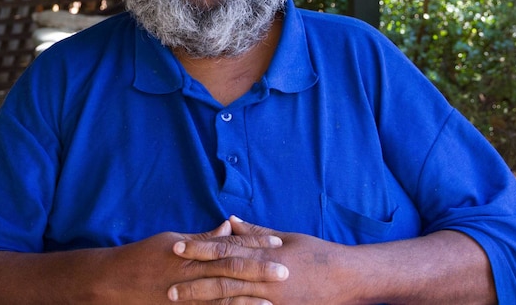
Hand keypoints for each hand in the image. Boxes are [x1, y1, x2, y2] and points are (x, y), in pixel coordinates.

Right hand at [100, 219, 287, 304]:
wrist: (115, 282)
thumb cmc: (144, 256)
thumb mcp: (173, 239)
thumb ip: (203, 237)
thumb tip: (229, 226)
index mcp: (191, 253)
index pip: (228, 247)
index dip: (253, 245)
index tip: (276, 244)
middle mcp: (191, 273)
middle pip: (231, 271)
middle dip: (259, 271)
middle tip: (286, 271)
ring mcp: (187, 296)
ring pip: (223, 297)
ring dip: (249, 298)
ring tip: (273, 300)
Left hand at [170, 216, 351, 303]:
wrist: (347, 279)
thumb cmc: (316, 254)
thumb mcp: (285, 237)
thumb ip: (254, 232)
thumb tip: (228, 220)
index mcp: (264, 254)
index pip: (225, 249)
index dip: (199, 248)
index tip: (177, 247)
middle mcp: (265, 277)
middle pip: (223, 279)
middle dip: (194, 283)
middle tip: (169, 286)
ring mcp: (272, 299)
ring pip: (232, 301)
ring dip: (205, 303)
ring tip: (182, 304)